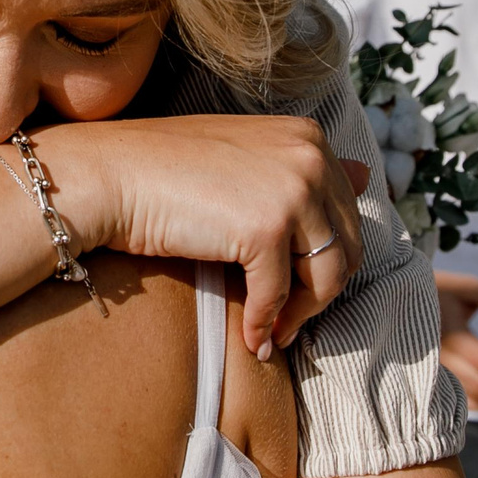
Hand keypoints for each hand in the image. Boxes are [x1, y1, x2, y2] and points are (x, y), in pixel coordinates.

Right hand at [42, 115, 366, 361]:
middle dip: (318, 294)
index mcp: (309, 137)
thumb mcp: (245, 158)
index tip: (296, 289)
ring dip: (298, 315)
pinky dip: (264, 324)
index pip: (345, 214)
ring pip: (326, 276)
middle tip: (285, 323)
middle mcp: (311, 156)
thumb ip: (301, 171)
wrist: (109, 176)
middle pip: (345, 248)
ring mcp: (293, 189)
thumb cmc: (164, 170)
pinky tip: (249, 340)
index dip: (322, 261)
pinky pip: (278, 294)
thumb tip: (368, 178)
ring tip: (270, 335)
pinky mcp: (266, 227)